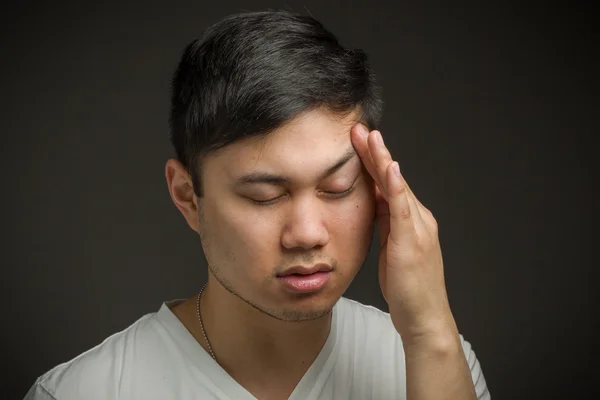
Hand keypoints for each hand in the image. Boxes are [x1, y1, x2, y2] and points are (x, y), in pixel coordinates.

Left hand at [351, 124, 457, 345]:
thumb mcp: (391, 250)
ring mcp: (417, 229)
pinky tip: (391, 169)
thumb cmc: (407, 287)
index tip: (358, 141)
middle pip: (393, 179)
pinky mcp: (412, 242)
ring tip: (369, 138)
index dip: (374, 161)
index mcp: (410, 221)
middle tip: (359, 129)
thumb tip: (372, 203)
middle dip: (375, 152)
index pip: (389, 183)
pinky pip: (403, 210)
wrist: (424, 318)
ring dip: (382, 161)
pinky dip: (397, 188)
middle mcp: (418, 219)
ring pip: (398, 187)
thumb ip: (385, 225)